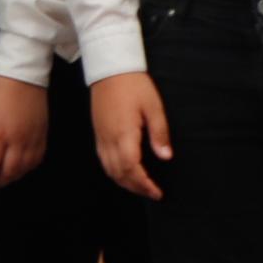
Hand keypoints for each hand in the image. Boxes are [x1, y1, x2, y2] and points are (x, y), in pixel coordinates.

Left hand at [0, 74, 48, 189]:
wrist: (23, 75)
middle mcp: (17, 141)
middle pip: (8, 172)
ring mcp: (32, 140)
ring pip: (24, 169)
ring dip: (11, 178)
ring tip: (1, 179)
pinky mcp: (43, 136)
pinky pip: (37, 160)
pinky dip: (27, 169)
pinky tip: (19, 169)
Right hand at [90, 72, 172, 199]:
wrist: (109, 68)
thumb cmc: (133, 85)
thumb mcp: (153, 107)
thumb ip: (159, 133)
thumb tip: (165, 157)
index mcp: (124, 134)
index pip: (132, 169)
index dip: (144, 184)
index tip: (157, 192)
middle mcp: (109, 138)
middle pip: (119, 173)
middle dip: (136, 187)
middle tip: (152, 193)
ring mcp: (101, 136)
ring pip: (109, 169)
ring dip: (124, 182)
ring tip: (140, 186)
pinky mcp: (98, 132)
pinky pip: (103, 159)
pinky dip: (114, 172)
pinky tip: (125, 171)